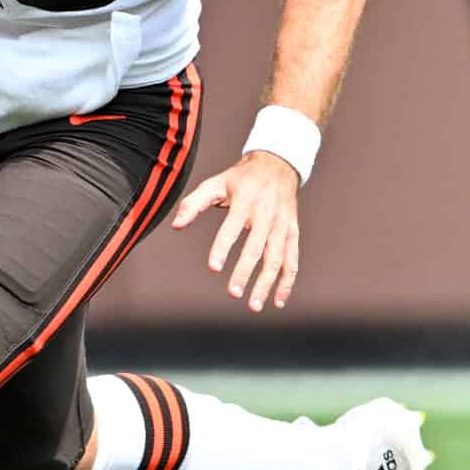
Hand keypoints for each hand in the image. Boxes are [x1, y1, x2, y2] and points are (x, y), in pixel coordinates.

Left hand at [169, 150, 301, 311]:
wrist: (278, 164)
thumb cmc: (241, 178)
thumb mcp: (216, 183)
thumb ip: (194, 203)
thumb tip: (176, 226)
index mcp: (245, 201)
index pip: (232, 227)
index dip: (222, 247)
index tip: (213, 267)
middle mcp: (266, 214)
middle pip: (256, 248)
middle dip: (245, 272)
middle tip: (233, 293)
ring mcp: (282, 225)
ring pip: (276, 259)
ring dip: (267, 284)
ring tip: (253, 305)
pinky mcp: (293, 233)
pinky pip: (292, 261)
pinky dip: (287, 283)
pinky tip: (277, 302)